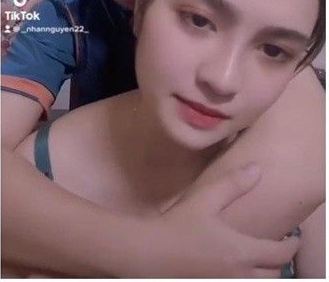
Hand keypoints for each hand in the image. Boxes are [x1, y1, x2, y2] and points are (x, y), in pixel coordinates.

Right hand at [130, 164, 300, 277]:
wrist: (148, 253)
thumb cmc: (176, 226)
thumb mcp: (204, 201)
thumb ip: (232, 185)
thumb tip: (257, 170)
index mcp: (241, 252)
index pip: (280, 253)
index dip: (291, 245)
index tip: (293, 239)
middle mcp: (239, 275)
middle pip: (273, 274)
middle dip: (276, 262)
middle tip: (272, 249)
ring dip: (260, 273)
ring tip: (254, 261)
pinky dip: (241, 278)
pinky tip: (230, 268)